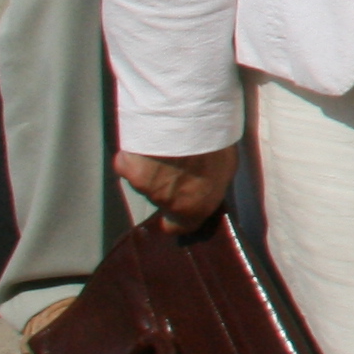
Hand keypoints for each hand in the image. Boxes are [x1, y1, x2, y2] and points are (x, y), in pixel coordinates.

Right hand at [114, 144, 237, 231]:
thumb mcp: (226, 168)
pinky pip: (129, 164)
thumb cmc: (216, 145)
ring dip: (154, 169)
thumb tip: (207, 185)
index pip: (180, 227)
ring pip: (146, 180)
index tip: (174, 213)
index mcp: (196, 208)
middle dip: (168, 185)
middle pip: (163, 198)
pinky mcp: (127, 170)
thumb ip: (212, 184)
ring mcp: (144, 187)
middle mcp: (168, 203)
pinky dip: (135, 155)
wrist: (189, 126)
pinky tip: (147, 143)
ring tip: (166, 148)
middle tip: (177, 164)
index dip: (176, 220)